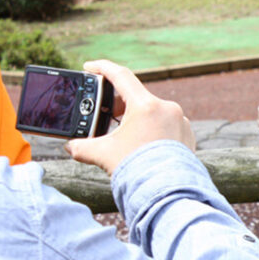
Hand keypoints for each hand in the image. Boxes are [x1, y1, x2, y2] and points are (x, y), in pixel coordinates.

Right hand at [66, 60, 194, 174]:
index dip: (102, 68)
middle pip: (138, 96)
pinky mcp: (188, 136)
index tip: (90, 66)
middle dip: (119, 102)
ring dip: (137, 118)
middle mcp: (167, 109)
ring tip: (124, 132)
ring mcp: (180, 122)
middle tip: (106, 111)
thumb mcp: (103, 155)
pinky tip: (144, 143)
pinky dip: (153, 129)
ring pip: (153, 112)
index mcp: (146, 106)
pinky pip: (167, 125)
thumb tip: (70, 147)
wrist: (169, 193)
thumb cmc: (137, 170)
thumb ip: (82, 147)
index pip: (121, 76)